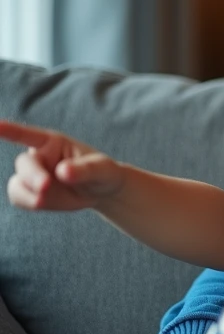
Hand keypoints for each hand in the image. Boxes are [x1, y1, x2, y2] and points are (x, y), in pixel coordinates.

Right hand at [0, 121, 123, 210]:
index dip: (10, 130)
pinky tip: (44, 203)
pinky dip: (28, 202)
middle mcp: (39, 155)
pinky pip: (18, 198)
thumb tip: (62, 171)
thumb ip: (84, 169)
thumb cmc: (103, 173)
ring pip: (17, 184)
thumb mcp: (102, 169)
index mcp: (53, 142)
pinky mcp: (30, 192)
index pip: (28, 134)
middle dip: (33, 177)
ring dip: (28, 194)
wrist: (100, 191)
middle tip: (46, 187)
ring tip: (46, 200)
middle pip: (24, 164)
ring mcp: (32, 175)